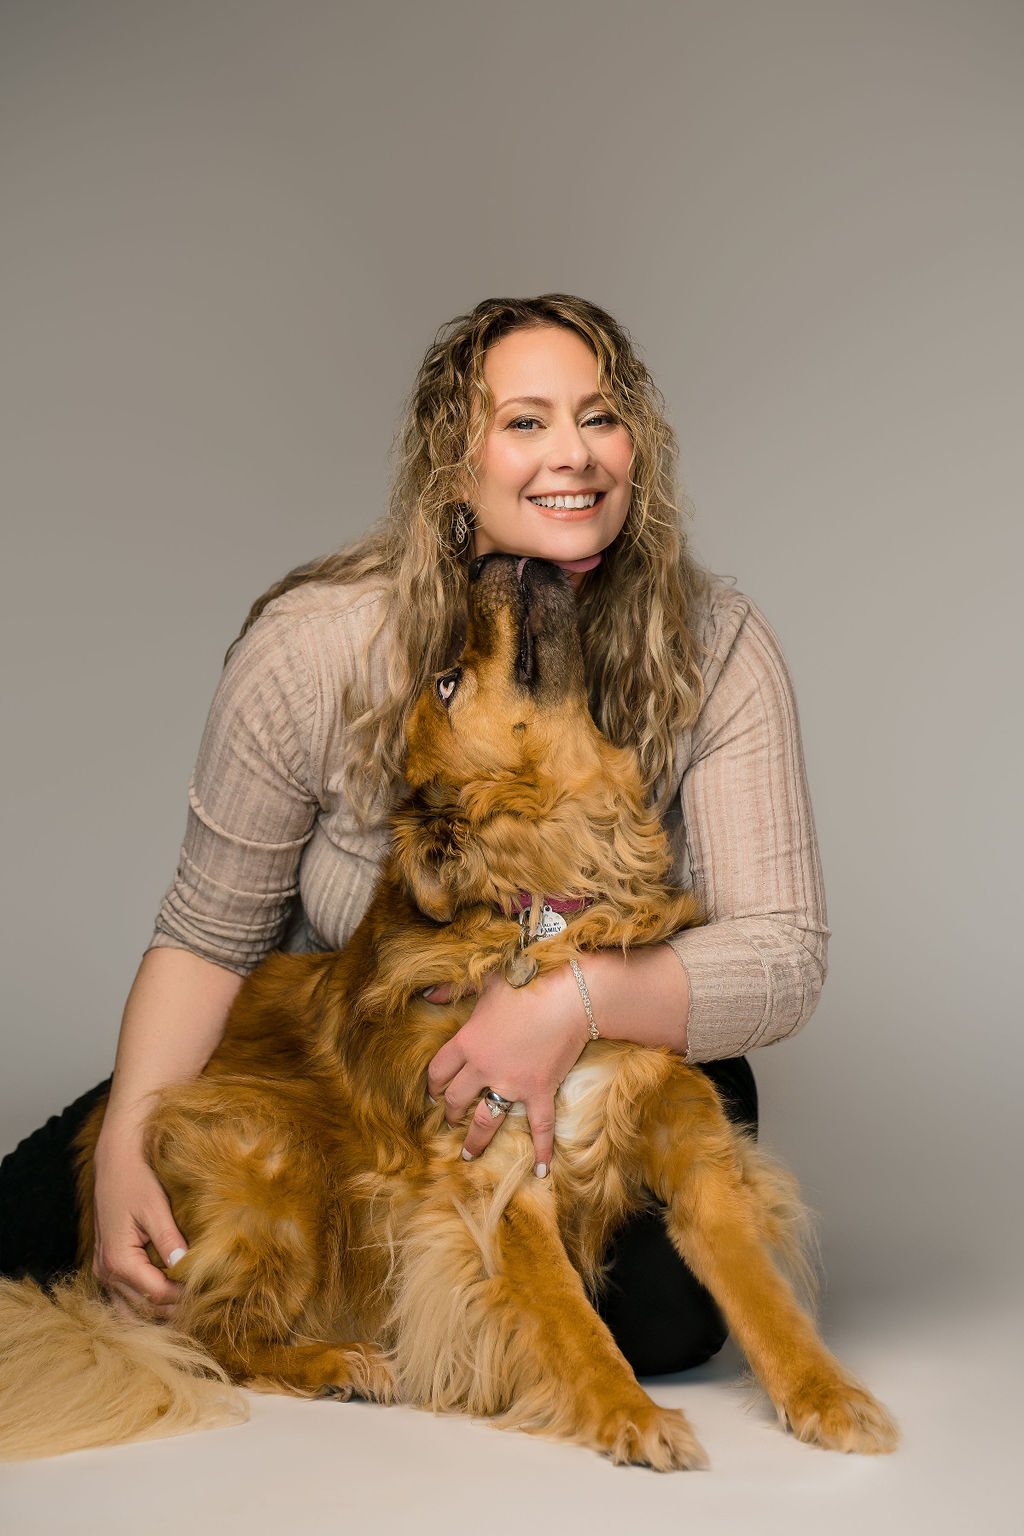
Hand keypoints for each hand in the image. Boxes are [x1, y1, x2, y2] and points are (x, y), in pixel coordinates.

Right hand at [92, 1130, 187, 1319]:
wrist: (114, 1163)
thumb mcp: (156, 1207)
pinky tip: (167, 1302)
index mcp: (118, 1261)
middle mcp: (106, 1273)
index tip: (208, 1293)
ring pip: (130, 1310)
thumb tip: (185, 1266)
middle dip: (174, 1310)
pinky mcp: (107, 1267)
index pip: (157, 1294)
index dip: (184, 1297)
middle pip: (144, 1308)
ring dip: (158, 1314)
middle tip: (204, 1306)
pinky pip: (124, 1298)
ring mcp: (103, 1272)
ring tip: (188, 1309)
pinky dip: (144, 1305)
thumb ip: (169, 1239)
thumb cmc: (135, 1180)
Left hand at [426, 964, 590, 1175]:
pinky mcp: (539, 1091)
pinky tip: (542, 1171)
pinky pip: (539, 1127)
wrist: (570, 996)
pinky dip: (542, 1150)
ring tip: (468, 1153)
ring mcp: (511, 1084)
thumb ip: (453, 989)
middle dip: (451, 1113)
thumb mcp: (485, 982)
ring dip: (475, 1139)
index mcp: (467, 1042)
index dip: (434, 1084)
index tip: (435, 1092)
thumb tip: (427, 996)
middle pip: (457, 1099)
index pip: (439, 1071)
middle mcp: (484, 1068)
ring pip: (485, 1121)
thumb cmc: (526, 984)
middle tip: (450, 1120)